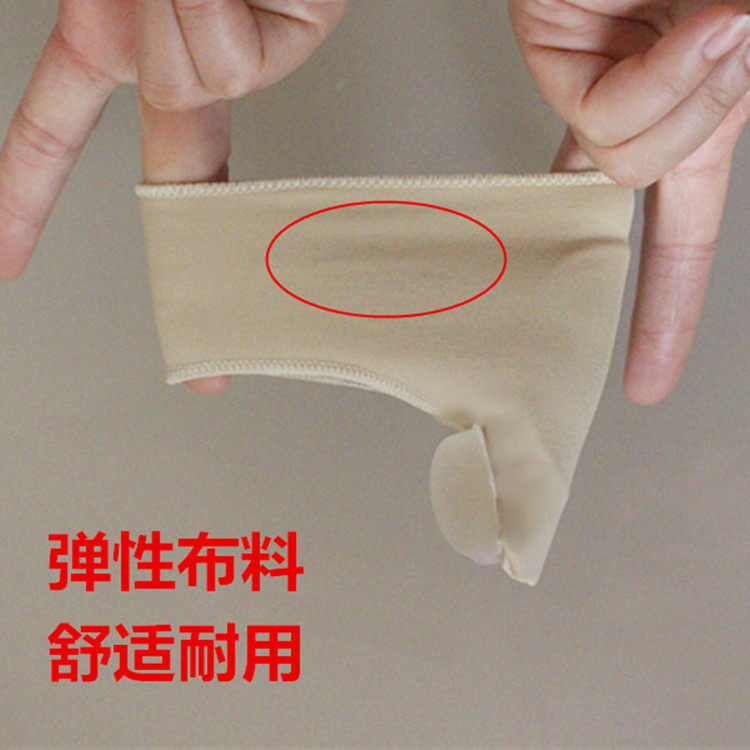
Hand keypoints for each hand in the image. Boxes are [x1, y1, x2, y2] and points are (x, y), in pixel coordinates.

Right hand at [0, 0, 347, 393]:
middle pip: (172, 165)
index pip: (52, 133)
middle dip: (188, 185)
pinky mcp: (296, 38)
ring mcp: (235, 56)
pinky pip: (244, 68)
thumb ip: (149, 28)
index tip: (7, 259)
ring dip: (195, 19)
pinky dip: (234, 19)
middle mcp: (170, 58)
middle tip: (222, 311)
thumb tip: (208, 79)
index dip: (22, 200)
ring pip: (205, 86)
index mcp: (108, 37)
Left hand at [509, 0, 749, 403]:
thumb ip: (721, 89)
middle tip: (716, 46)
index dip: (665, 310)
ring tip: (705, 12)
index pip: (680, 229)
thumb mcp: (741, 38)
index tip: (645, 377)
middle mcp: (650, 99)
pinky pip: (593, 111)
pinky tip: (667, 20)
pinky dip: (646, 78)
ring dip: (677, 90)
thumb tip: (729, 54)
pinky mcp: (556, 40)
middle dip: (685, 140)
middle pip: (647, 189)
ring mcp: (601, 73)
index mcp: (697, 106)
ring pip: (622, 158)